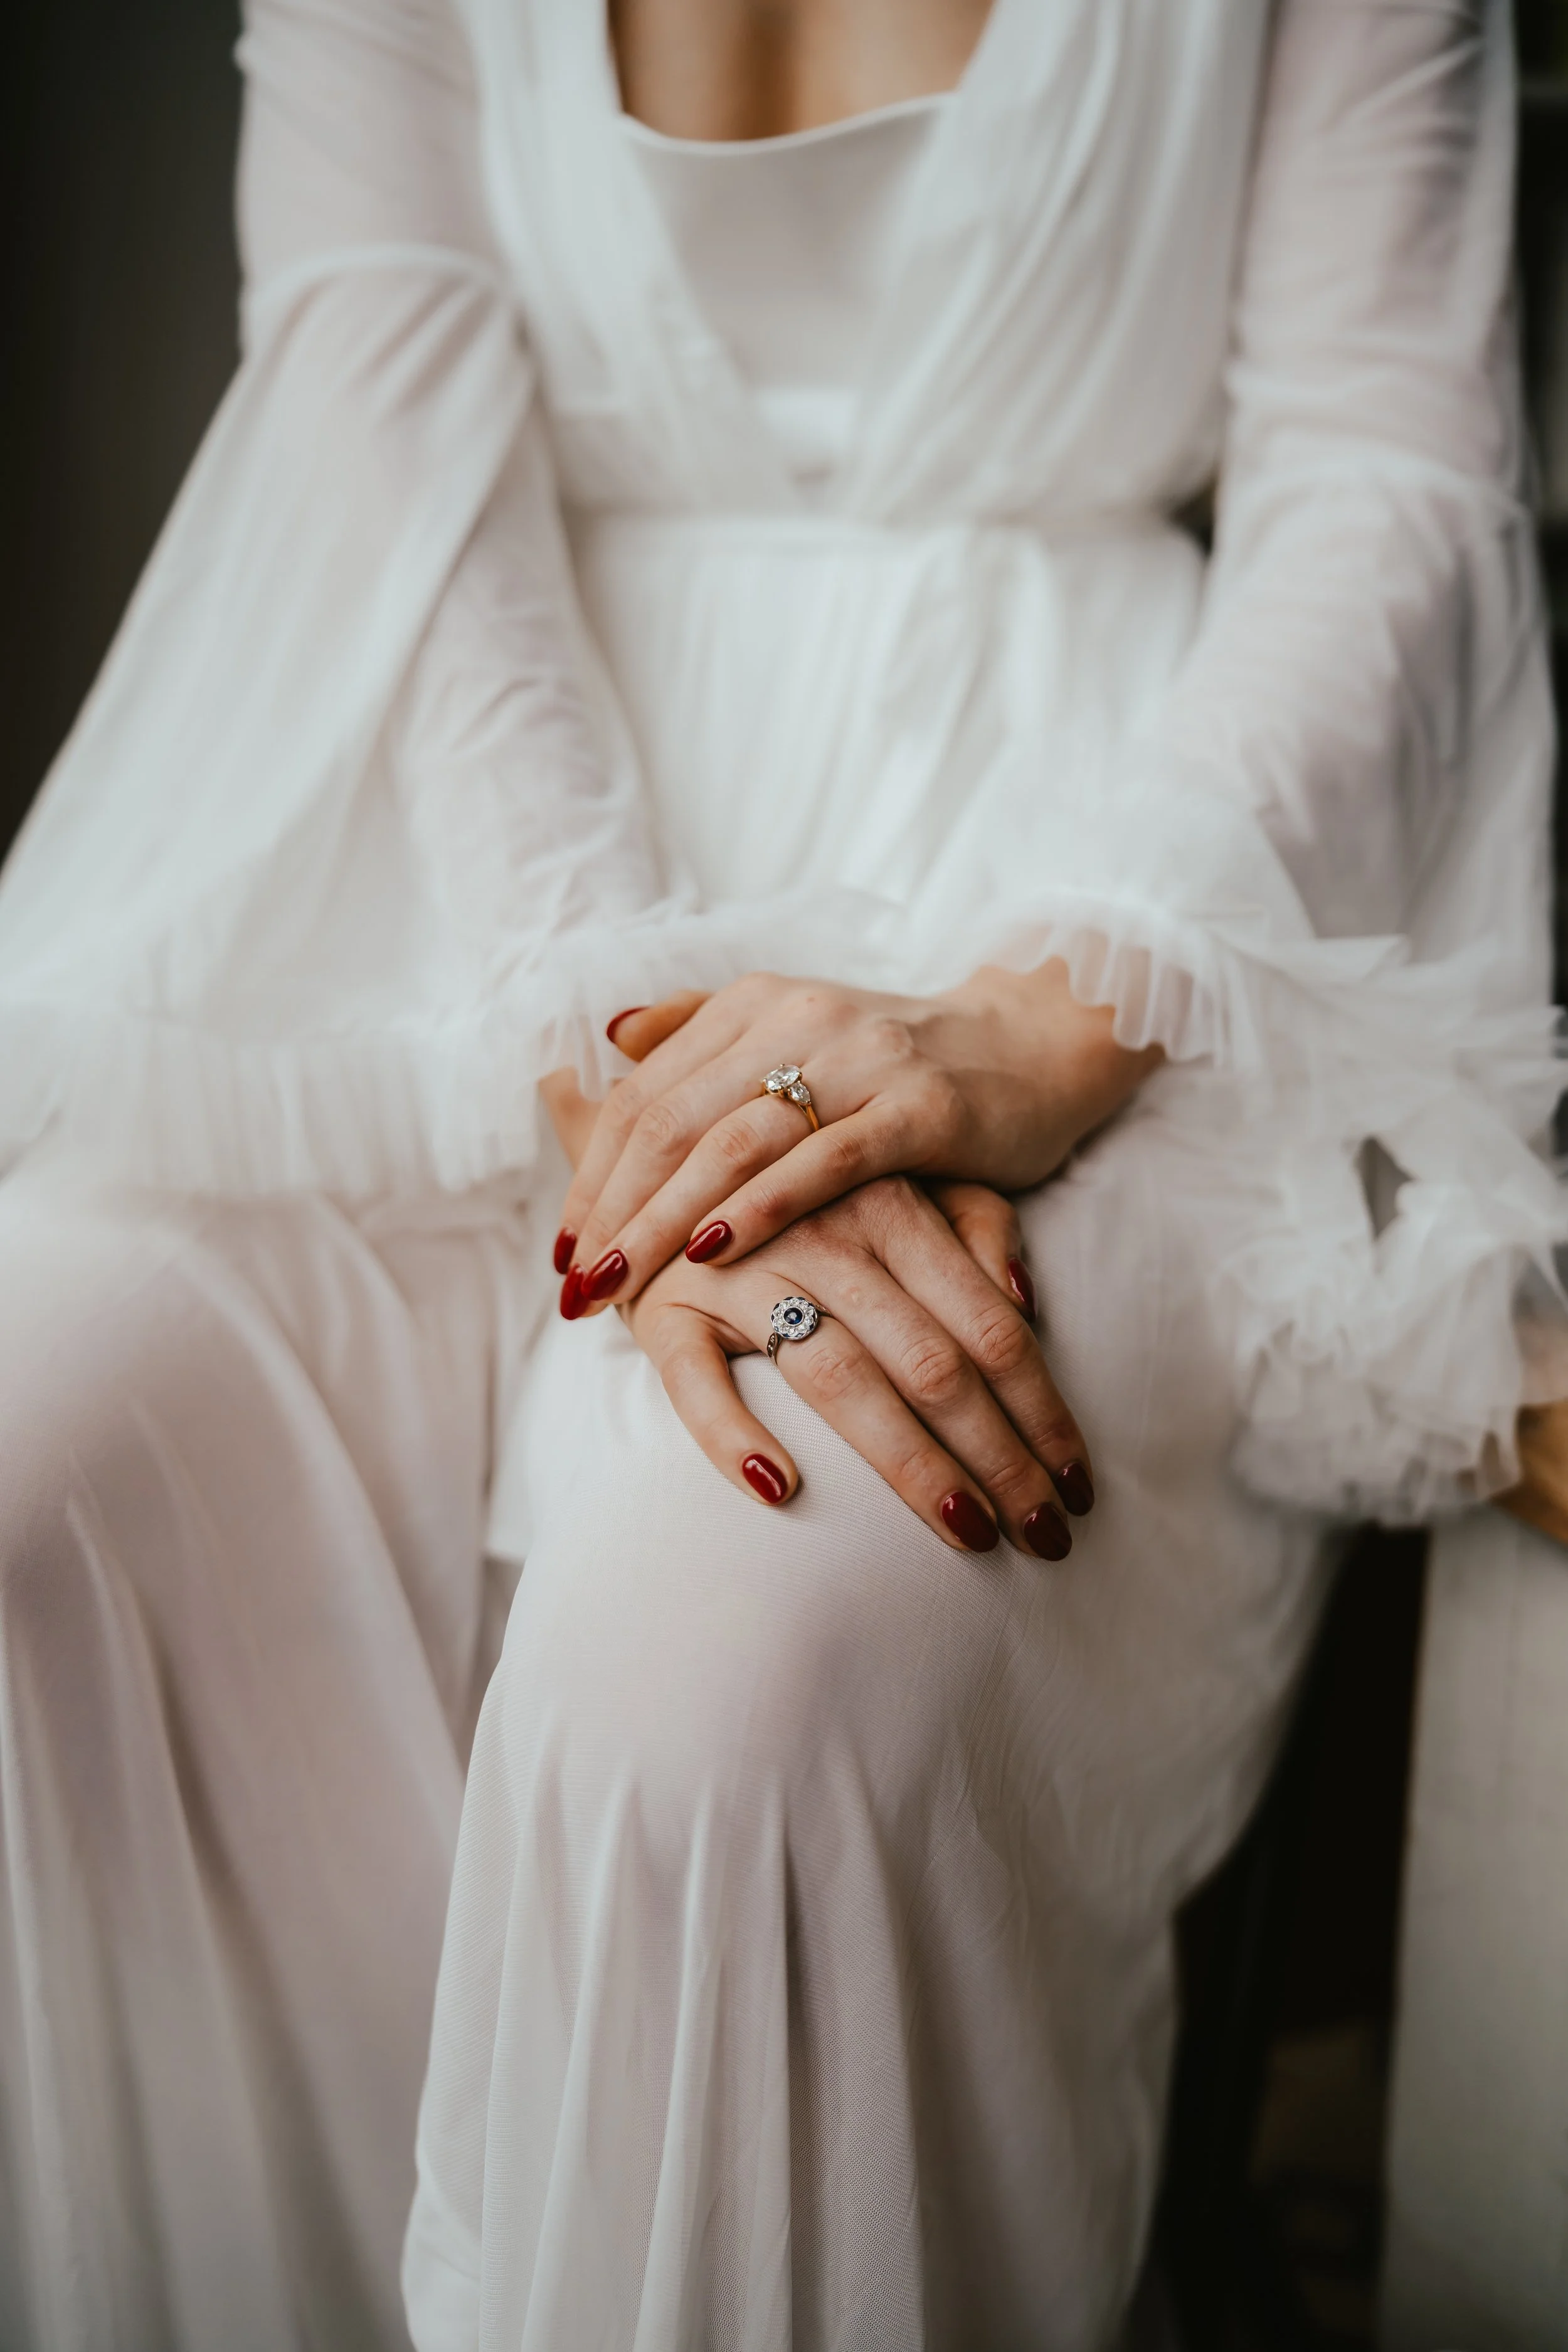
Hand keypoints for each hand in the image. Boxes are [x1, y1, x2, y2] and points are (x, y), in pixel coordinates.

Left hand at [553, 965, 1158, 1310]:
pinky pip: (824, 1160)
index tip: (563, 1254)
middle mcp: (797, 1018)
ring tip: (618, 1285)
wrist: (1038, 1047)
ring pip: (733, 1141)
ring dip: (664, 1219)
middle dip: (613, 1210)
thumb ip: (706, 1031)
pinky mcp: (920, 1106)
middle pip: (672, 1118)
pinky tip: (713, 1251)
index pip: (644, 1093)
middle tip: (575, 1289)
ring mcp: (860, 1059)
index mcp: (755, 1005)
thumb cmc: (904, 1065)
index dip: (592, 1173)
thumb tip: (612, 1037)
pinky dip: (762, 1206)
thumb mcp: (799, 1037)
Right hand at [615, 1174, 1090, 1558]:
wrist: (667, 1150)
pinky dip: (733, 1434)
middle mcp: (823, 1234)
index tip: (1079, 1486)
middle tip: (1046, 1536)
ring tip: (970, 1535)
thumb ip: (976, 1224)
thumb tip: (1028, 1302)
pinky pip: (696, 1382)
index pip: (989, 1327)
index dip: (1043, 1411)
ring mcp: (741, 1273)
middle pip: (932, 1365)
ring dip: (911, 1466)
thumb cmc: (808, 1187)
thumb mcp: (904, 1178)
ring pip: (840, 1380)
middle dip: (1000, 1459)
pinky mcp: (667, 1312)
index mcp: (891, 1204)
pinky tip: (781, 1488)